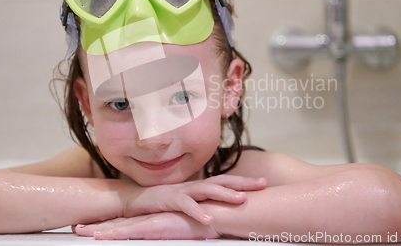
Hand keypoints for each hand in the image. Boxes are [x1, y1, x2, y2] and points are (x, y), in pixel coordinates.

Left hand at [74, 212, 220, 239]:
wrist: (213, 213)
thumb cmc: (200, 221)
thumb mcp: (182, 227)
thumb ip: (170, 229)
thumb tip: (168, 231)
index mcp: (152, 220)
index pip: (126, 223)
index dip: (109, 224)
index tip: (94, 227)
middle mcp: (147, 220)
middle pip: (117, 224)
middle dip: (96, 226)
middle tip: (78, 227)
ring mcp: (148, 222)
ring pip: (117, 228)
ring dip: (98, 230)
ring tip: (80, 231)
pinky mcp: (152, 226)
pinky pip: (128, 232)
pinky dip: (112, 234)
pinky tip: (99, 236)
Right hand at [123, 175, 265, 224]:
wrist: (136, 199)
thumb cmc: (164, 201)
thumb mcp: (188, 202)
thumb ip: (203, 202)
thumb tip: (222, 209)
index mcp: (200, 186)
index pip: (226, 181)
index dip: (244, 181)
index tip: (264, 183)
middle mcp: (194, 185)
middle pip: (222, 181)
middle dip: (242, 182)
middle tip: (262, 184)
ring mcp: (182, 191)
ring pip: (207, 190)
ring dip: (225, 194)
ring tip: (241, 199)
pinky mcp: (170, 199)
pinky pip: (186, 206)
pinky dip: (198, 212)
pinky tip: (209, 220)